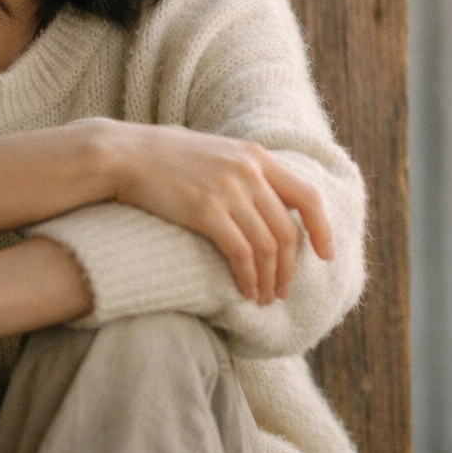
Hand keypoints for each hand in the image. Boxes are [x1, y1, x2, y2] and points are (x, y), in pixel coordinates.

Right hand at [97, 121, 334, 303]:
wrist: (125, 154)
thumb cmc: (167, 158)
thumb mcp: (218, 154)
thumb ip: (246, 173)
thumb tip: (269, 207)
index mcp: (256, 156)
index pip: (308, 196)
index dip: (323, 229)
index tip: (326, 255)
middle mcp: (249, 172)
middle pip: (288, 230)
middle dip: (291, 267)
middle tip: (283, 290)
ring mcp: (229, 191)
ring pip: (268, 247)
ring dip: (270, 279)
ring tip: (264, 298)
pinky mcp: (206, 211)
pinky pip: (241, 254)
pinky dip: (249, 278)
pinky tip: (246, 291)